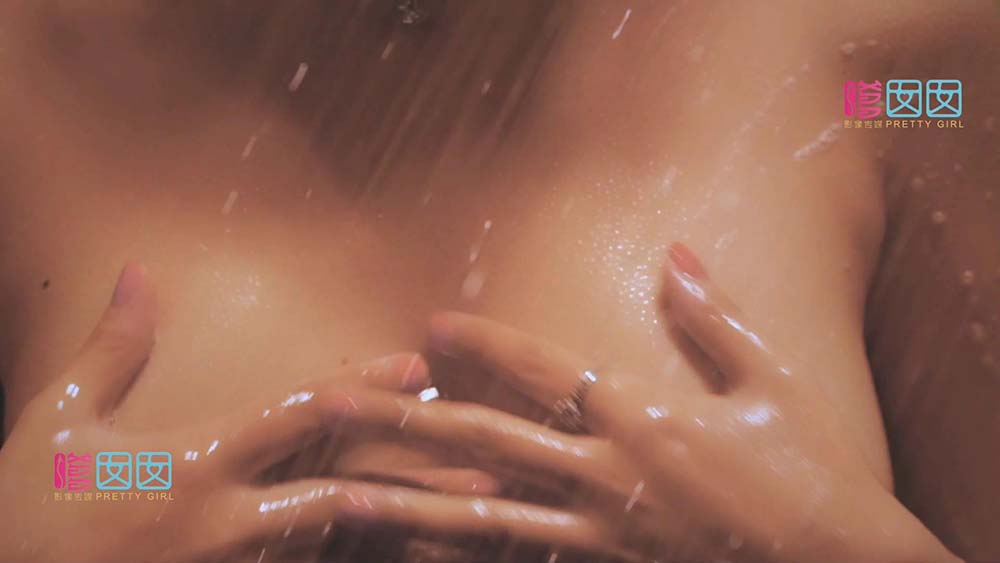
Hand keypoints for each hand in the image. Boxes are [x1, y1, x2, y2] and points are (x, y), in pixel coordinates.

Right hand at [0, 264, 496, 562]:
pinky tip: (410, 554)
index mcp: (195, 462)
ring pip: (340, 543)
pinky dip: (363, 561)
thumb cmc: (25, 509)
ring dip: (408, 527)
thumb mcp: (58, 419)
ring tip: (477, 520)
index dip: (363, 384)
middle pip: (346, 490)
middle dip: (419, 474)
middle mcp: (228, 521)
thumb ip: (113, 348)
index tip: (420, 367)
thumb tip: (140, 272)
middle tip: (494, 461)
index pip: (298, 415)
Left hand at [318, 244, 957, 560]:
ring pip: (484, 516)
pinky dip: (462, 557)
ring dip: (408, 500)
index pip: (545, 369)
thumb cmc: (809, 473)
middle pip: (487, 441)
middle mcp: (609, 474)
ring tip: (343, 488)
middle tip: (331, 399)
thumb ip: (712, 318)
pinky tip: (411, 549)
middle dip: (403, 417)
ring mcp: (600, 534)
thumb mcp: (770, 384)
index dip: (484, 344)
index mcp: (645, 415)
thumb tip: (676, 251)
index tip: (429, 323)